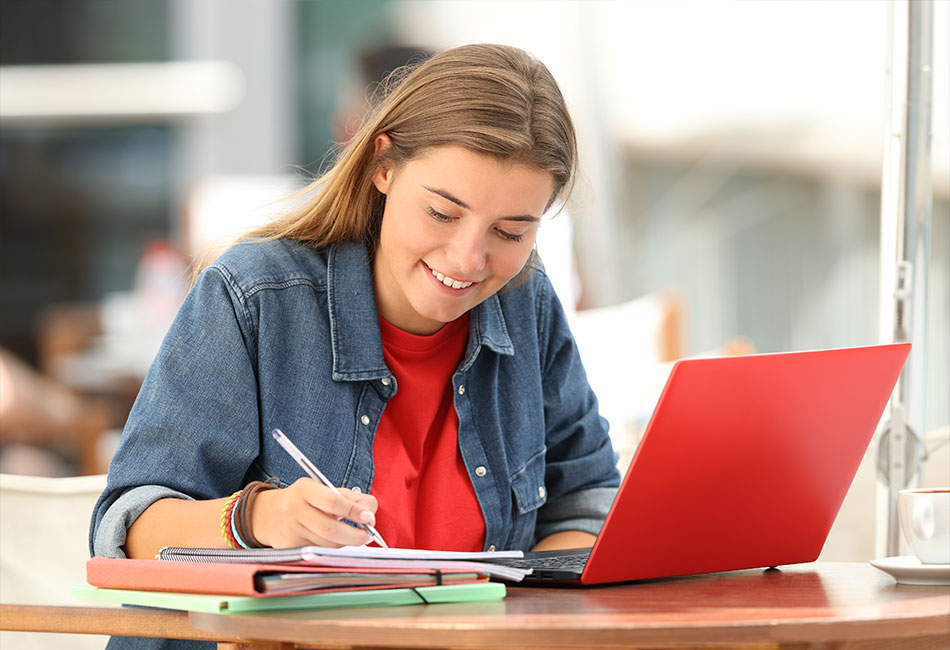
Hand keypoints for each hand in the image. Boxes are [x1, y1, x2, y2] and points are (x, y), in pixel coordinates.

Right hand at [250, 478, 378, 547]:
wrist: (268, 514)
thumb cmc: (305, 500)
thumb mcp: (324, 489)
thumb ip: (351, 498)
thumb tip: (370, 513)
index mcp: (305, 490)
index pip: (332, 501)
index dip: (353, 511)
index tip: (369, 518)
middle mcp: (294, 509)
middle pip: (331, 529)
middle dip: (355, 535)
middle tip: (368, 535)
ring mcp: (291, 530)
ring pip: (327, 544)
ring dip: (346, 542)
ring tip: (353, 536)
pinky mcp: (290, 547)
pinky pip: (319, 551)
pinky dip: (333, 548)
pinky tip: (336, 541)